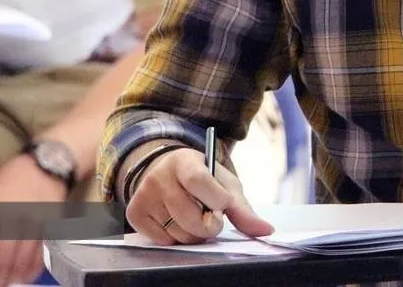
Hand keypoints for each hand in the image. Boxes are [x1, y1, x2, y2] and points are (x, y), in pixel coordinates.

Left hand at [0, 154, 69, 286]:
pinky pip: (41, 255)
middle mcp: (14, 219)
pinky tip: (23, 278)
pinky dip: (31, 270)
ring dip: (10, 279)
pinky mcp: (51, 228)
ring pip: (22, 261)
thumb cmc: (13, 177)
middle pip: (1, 259)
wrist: (49, 164)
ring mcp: (35, 225)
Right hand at [125, 148, 272, 244]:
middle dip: (209, 226)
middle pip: (191, 217)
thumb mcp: (224, 186)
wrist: (167, 173)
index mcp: (184, 161)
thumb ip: (243, 209)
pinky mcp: (135, 214)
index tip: (221, 204)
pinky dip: (176, 238)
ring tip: (194, 219)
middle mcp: (158, 176)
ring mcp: (143, 195)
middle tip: (211, 218)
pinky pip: (163, 241)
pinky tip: (177, 222)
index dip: (216, 200)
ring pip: (178, 233)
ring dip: (194, 235)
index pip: (199, 183)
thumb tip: (267, 231)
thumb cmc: (203, 180)